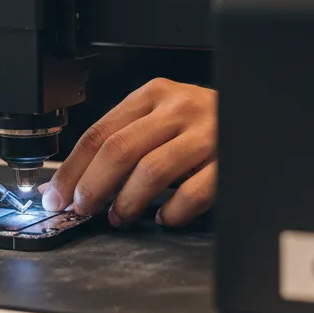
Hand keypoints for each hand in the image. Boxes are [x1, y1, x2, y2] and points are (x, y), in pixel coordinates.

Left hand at [39, 78, 215, 227]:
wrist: (257, 115)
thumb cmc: (202, 121)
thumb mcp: (163, 114)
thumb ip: (127, 137)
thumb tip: (78, 180)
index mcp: (153, 95)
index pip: (100, 132)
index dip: (72, 169)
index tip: (56, 195)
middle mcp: (178, 109)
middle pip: (120, 150)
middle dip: (93, 186)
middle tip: (82, 209)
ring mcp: (205, 134)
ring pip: (152, 170)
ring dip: (128, 201)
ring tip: (120, 217)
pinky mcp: (229, 161)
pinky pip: (193, 192)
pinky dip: (173, 211)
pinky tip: (166, 217)